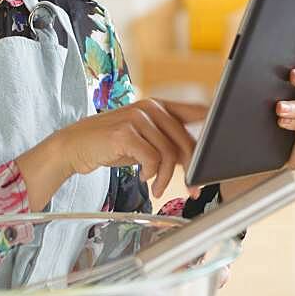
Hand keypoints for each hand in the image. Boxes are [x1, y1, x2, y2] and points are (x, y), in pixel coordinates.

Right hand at [60, 98, 208, 198]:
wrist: (74, 146)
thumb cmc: (110, 144)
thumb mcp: (143, 140)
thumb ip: (167, 143)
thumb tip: (195, 161)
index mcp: (158, 106)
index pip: (195, 112)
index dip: (212, 129)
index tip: (220, 151)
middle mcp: (149, 107)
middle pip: (185, 139)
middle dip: (191, 169)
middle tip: (192, 189)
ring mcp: (136, 118)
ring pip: (168, 153)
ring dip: (165, 178)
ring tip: (156, 188)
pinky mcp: (125, 132)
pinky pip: (151, 159)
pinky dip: (150, 174)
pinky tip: (142, 178)